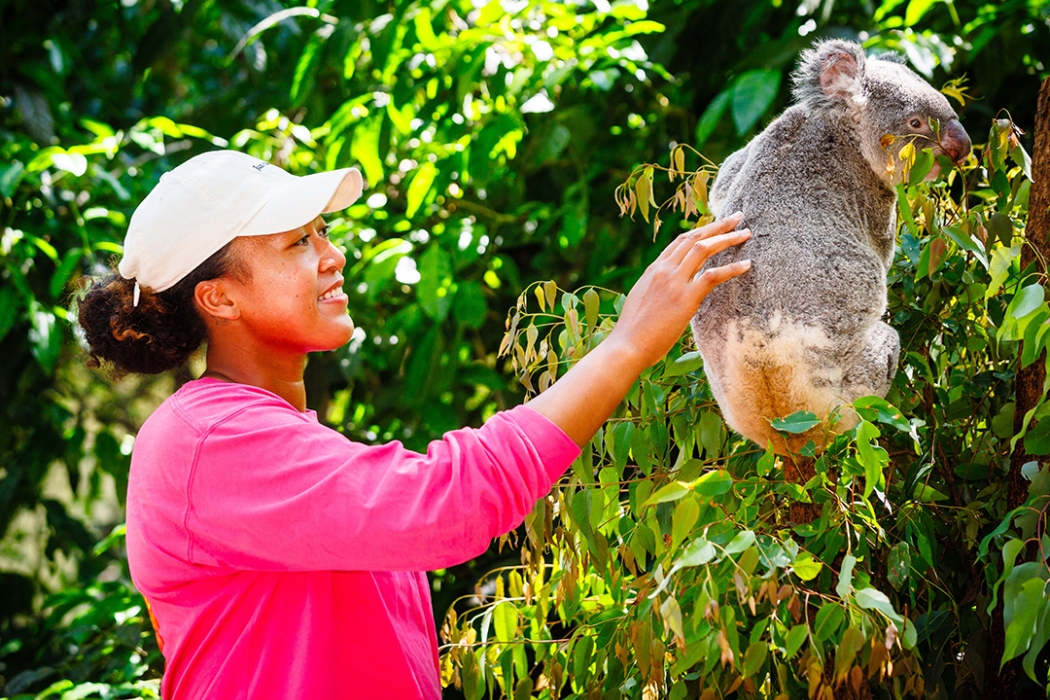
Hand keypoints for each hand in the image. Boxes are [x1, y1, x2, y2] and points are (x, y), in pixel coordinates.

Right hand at [527, 212, 749, 446]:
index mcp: (653, 270)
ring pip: (704, 249)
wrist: (626, 347)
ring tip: (745, 233)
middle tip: (737, 217)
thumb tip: (666, 293)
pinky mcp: (685, 298)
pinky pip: (713, 276)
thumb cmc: (633, 333)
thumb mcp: (641, 302)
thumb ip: (655, 291)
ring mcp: (674, 282)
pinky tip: (746, 265)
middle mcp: (663, 270)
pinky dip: (732, 268)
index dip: (701, 230)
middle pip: (694, 238)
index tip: (716, 225)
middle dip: (718, 225)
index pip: (680, 242)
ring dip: (728, 238)